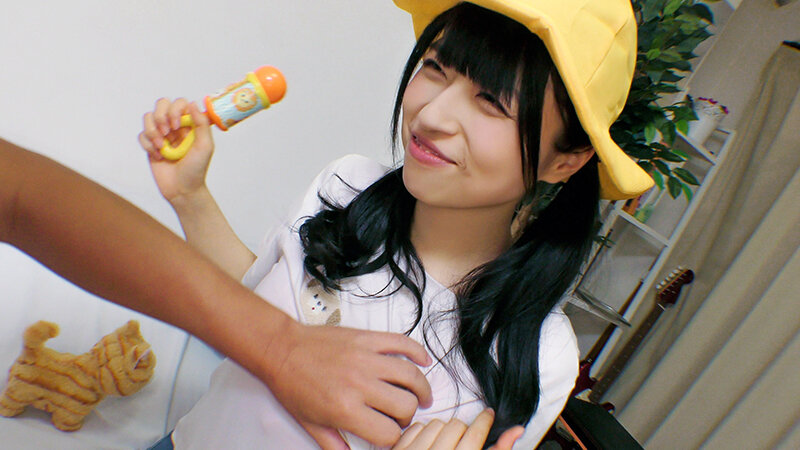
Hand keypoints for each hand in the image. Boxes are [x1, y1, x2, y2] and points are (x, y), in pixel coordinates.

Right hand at [138, 98, 213, 202]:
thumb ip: (202, 124)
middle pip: (161, 104)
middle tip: (167, 133)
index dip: (175, 110)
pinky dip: (148, 145)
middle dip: (161, 116)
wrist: (182, 190)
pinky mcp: (150, 145)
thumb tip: (194, 103)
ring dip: (153, 131)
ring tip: (162, 147)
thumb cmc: (196, 169)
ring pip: (148, 117)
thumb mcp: (205, 146)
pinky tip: (159, 156)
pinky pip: (142, 135)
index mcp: (190, 124)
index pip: (179, 103)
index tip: (177, 125)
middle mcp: (175, 126)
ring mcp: (162, 134)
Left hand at [262, 321, 433, 448]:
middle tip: (402, 416)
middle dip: (408, 416)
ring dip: (422, 389)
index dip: (394, 438)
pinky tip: (422, 361)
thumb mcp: (311, 423)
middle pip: (405, 406)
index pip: (388, 432)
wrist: (281, 350)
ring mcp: (365, 358)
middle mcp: (359, 383)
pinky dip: (418, 352)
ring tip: (422, 395)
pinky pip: (402, 343)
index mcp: (345, 408)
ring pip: (411, 376)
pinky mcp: (367, 339)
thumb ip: (334, 444)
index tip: (391, 434)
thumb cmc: (292, 383)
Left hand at [392, 409, 524, 449]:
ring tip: (447, 444)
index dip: (485, 421)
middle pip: (456, 425)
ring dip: (444, 430)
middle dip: (464, 430)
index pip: (475, 433)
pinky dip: (424, 433)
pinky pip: (416, 428)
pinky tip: (430, 445)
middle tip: (466, 441)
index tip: (488, 415)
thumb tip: (516, 430)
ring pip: (435, 423)